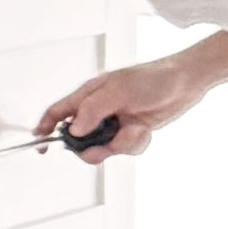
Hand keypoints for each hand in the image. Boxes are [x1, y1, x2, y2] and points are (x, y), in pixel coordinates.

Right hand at [30, 33, 227, 157]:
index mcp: (89, 95)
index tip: (41, 146)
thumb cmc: (153, 78)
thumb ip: (92, 110)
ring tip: (135, 130)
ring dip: (120, 145)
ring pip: (103, 148)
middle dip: (92, 148)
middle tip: (103, 150)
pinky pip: (124, 149)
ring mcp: (114, 123)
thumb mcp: (118, 91)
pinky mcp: (131, 133)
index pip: (58, 112)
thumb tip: (73, 130)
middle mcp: (99, 110)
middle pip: (79, 138)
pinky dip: (135, 144)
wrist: (186, 84)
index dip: (45, 128)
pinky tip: (145, 130)